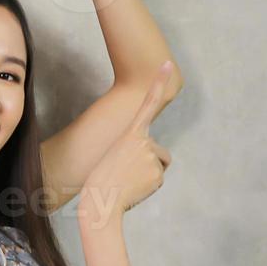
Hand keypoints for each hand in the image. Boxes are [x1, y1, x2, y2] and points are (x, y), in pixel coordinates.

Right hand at [81, 61, 174, 223]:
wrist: (100, 201)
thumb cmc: (102, 181)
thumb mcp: (115, 158)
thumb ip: (133, 152)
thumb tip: (151, 160)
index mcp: (130, 134)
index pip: (147, 104)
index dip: (158, 83)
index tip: (167, 64)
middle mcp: (143, 141)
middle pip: (158, 151)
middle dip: (149, 163)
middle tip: (126, 174)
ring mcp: (151, 156)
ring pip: (158, 166)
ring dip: (147, 176)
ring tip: (128, 181)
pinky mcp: (157, 173)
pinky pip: (158, 178)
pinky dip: (148, 186)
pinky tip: (134, 189)